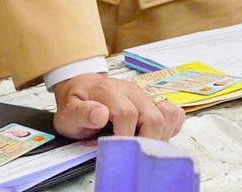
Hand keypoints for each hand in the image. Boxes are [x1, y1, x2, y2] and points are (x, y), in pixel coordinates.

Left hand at [50, 72, 185, 141]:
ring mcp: (144, 95)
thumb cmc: (76, 103)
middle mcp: (131, 90)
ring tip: (141, 146)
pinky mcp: (152, 101)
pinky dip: (170, 127)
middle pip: (153, 118)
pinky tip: (153, 136)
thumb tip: (101, 114)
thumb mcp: (68, 111)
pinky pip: (173, 112)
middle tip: (132, 154)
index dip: (125, 137)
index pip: (127, 114)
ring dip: (159, 136)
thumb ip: (82, 113)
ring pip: (166, 116)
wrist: (82, 88)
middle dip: (145, 141)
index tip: (117, 150)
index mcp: (109, 90)